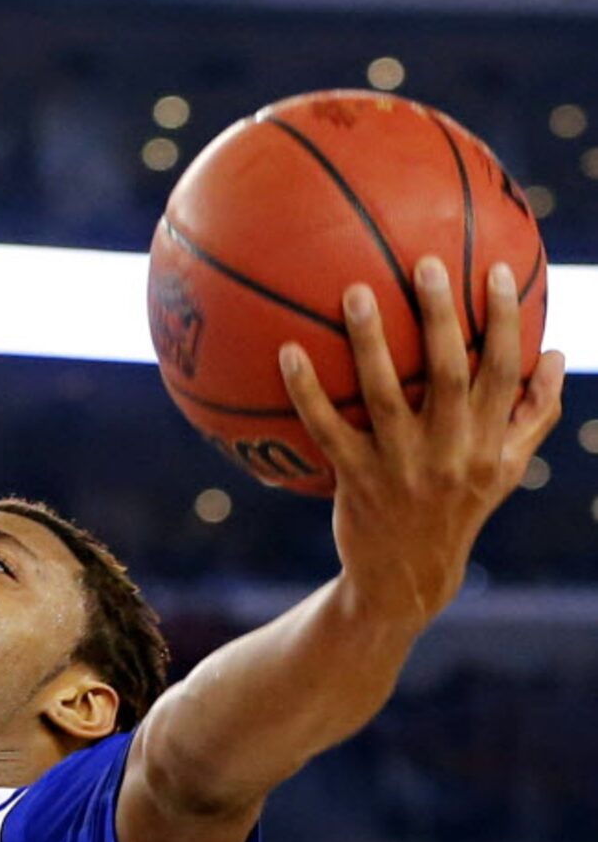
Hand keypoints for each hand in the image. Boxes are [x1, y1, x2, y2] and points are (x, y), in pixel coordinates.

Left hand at [280, 257, 563, 628]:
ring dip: (370, 343)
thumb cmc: (458, 508)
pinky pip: (327, 428)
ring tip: (355, 292)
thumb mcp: (506, 468)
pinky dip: (306, 391)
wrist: (407, 578)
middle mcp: (450, 453)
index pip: (504, 372)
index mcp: (491, 444)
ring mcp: (401, 467)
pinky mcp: (356, 480)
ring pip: (385, 395)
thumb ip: (533, 414)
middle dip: (440, 316)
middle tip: (424, 263)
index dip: (503, 320)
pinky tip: (286, 352)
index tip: (495, 268)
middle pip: (449, 375)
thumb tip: (555, 351)